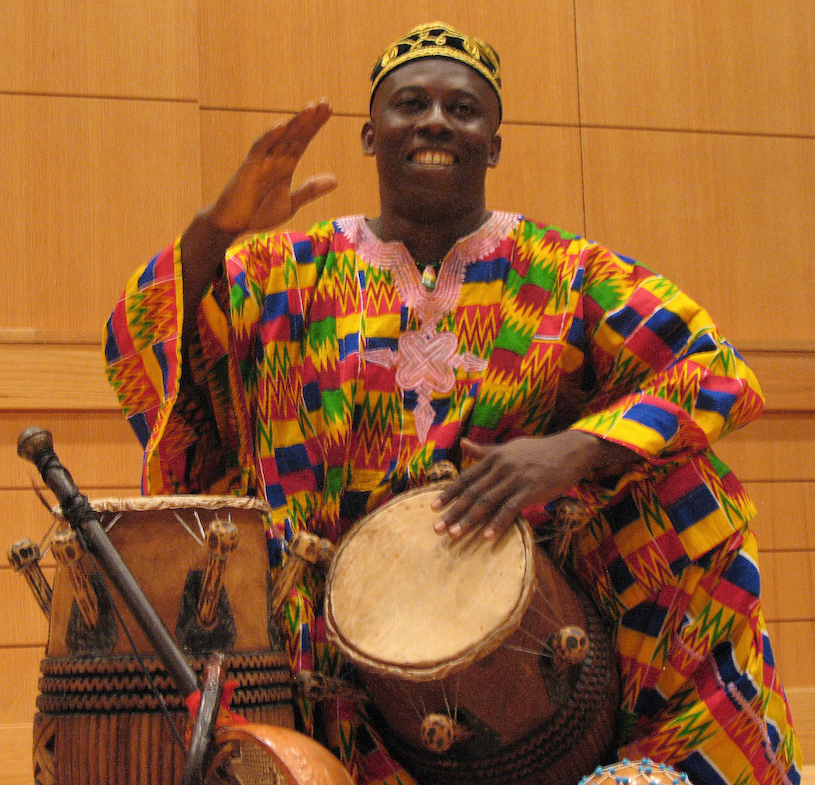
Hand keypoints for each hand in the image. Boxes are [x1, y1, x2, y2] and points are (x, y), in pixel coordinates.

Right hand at [205, 100, 337, 235]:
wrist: (233, 224)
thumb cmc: (258, 213)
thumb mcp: (291, 203)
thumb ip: (310, 190)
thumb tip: (335, 179)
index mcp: (285, 165)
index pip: (303, 140)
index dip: (315, 125)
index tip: (328, 109)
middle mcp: (275, 159)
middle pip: (295, 135)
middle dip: (310, 119)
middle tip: (325, 102)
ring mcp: (262, 161)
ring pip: (281, 138)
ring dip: (295, 123)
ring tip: (310, 108)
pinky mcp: (249, 168)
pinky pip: (260, 149)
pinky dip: (270, 137)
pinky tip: (281, 126)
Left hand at [431, 432, 636, 540]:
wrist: (569, 451)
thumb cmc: (537, 451)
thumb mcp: (509, 448)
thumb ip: (485, 450)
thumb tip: (463, 444)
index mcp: (494, 457)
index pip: (466, 478)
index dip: (449, 493)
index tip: (434, 507)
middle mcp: (501, 467)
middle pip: (472, 492)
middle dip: (453, 511)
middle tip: (437, 528)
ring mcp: (516, 479)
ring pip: (487, 501)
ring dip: (469, 520)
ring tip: (454, 534)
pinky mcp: (531, 490)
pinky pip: (510, 509)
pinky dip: (498, 523)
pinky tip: (487, 536)